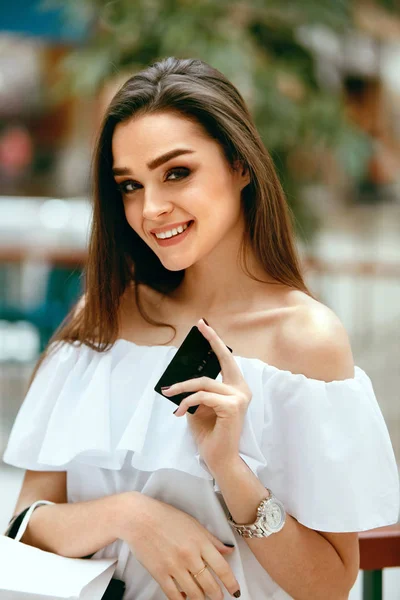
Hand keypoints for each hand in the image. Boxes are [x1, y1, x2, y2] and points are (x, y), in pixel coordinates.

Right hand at [119, 492, 240, 599]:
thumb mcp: (193, 523)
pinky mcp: (160, 574)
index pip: (222, 568)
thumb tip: (227, 551)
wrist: (139, 517)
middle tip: (219, 597)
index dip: (231, 583)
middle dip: (217, 595)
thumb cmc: (165, 517)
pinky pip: (174, 595)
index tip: (235, 591)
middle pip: (209, 585)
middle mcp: (189, 556)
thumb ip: (212, 539)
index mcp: (200, 541)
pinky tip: (185, 598)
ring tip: (204, 599)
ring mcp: (174, 566)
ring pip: (194, 593)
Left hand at [162, 318, 251, 470]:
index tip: (204, 326)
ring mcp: (240, 397)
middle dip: (212, 340)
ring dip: (182, 387)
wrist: (219, 459)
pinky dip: (187, 402)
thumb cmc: (210, 434)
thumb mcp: (200, 407)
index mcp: (237, 388)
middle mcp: (242, 390)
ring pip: (204, 382)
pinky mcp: (233, 406)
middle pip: (225, 359)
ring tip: (169, 392)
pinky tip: (179, 411)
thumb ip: (197, 391)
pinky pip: (203, 396)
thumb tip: (181, 375)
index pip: (227, 360)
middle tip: (199, 326)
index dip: (216, 342)